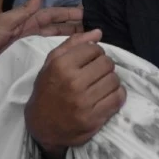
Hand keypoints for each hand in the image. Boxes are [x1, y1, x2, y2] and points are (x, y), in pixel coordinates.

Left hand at [0, 0, 82, 78]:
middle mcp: (31, 34)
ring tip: (90, 45)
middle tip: (97, 31)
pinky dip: (59, 58)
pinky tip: (71, 61)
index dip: (69, 13)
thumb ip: (24, 10)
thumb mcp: (5, 21)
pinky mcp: (26, 62)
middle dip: (76, 28)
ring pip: (55, 44)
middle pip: (58, 29)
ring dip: (71, 43)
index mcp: (26, 22)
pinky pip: (47, 58)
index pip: (53, 15)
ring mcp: (29, 48)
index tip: (87, 13)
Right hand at [24, 30, 124, 158]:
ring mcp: (84, 102)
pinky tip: (108, 95)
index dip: (95, 53)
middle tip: (97, 73)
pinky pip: (118, 99)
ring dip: (111, 81)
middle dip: (104, 66)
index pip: (94, 49)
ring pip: (114, 80)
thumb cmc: (47, 90)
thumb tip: (98, 33)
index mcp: (61, 65)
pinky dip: (117, 95)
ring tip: (101, 85)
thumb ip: (73, 44)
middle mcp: (73, 82)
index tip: (90, 61)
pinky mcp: (93, 119)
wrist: (41, 125)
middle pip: (107, 64)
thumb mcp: (51, 64)